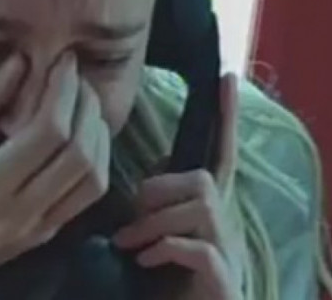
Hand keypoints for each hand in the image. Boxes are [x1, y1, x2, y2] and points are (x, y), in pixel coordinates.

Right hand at [0, 52, 110, 299]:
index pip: (46, 134)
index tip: (63, 63)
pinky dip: (96, 159)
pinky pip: (86, 196)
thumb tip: (17, 63)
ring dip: (98, 135)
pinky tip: (84, 136)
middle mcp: (20, 212)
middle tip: (78, 78)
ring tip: (84, 104)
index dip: (62, 92)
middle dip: (86, 108)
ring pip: (94, 179)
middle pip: (79, 155)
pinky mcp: (48, 234)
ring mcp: (38, 228)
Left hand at [112, 73, 243, 299]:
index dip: (224, 120)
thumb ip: (153, 207)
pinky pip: (199, 247)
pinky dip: (165, 248)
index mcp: (208, 211)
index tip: (227, 78)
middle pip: (203, 178)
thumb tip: (138, 183)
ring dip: (155, 221)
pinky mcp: (223, 280)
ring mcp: (227, 253)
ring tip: (129, 244)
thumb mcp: (155, 235)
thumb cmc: (164, 281)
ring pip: (201, 206)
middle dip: (158, 191)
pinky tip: (143, 260)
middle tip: (129, 220)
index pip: (221, 155)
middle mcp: (225, 226)